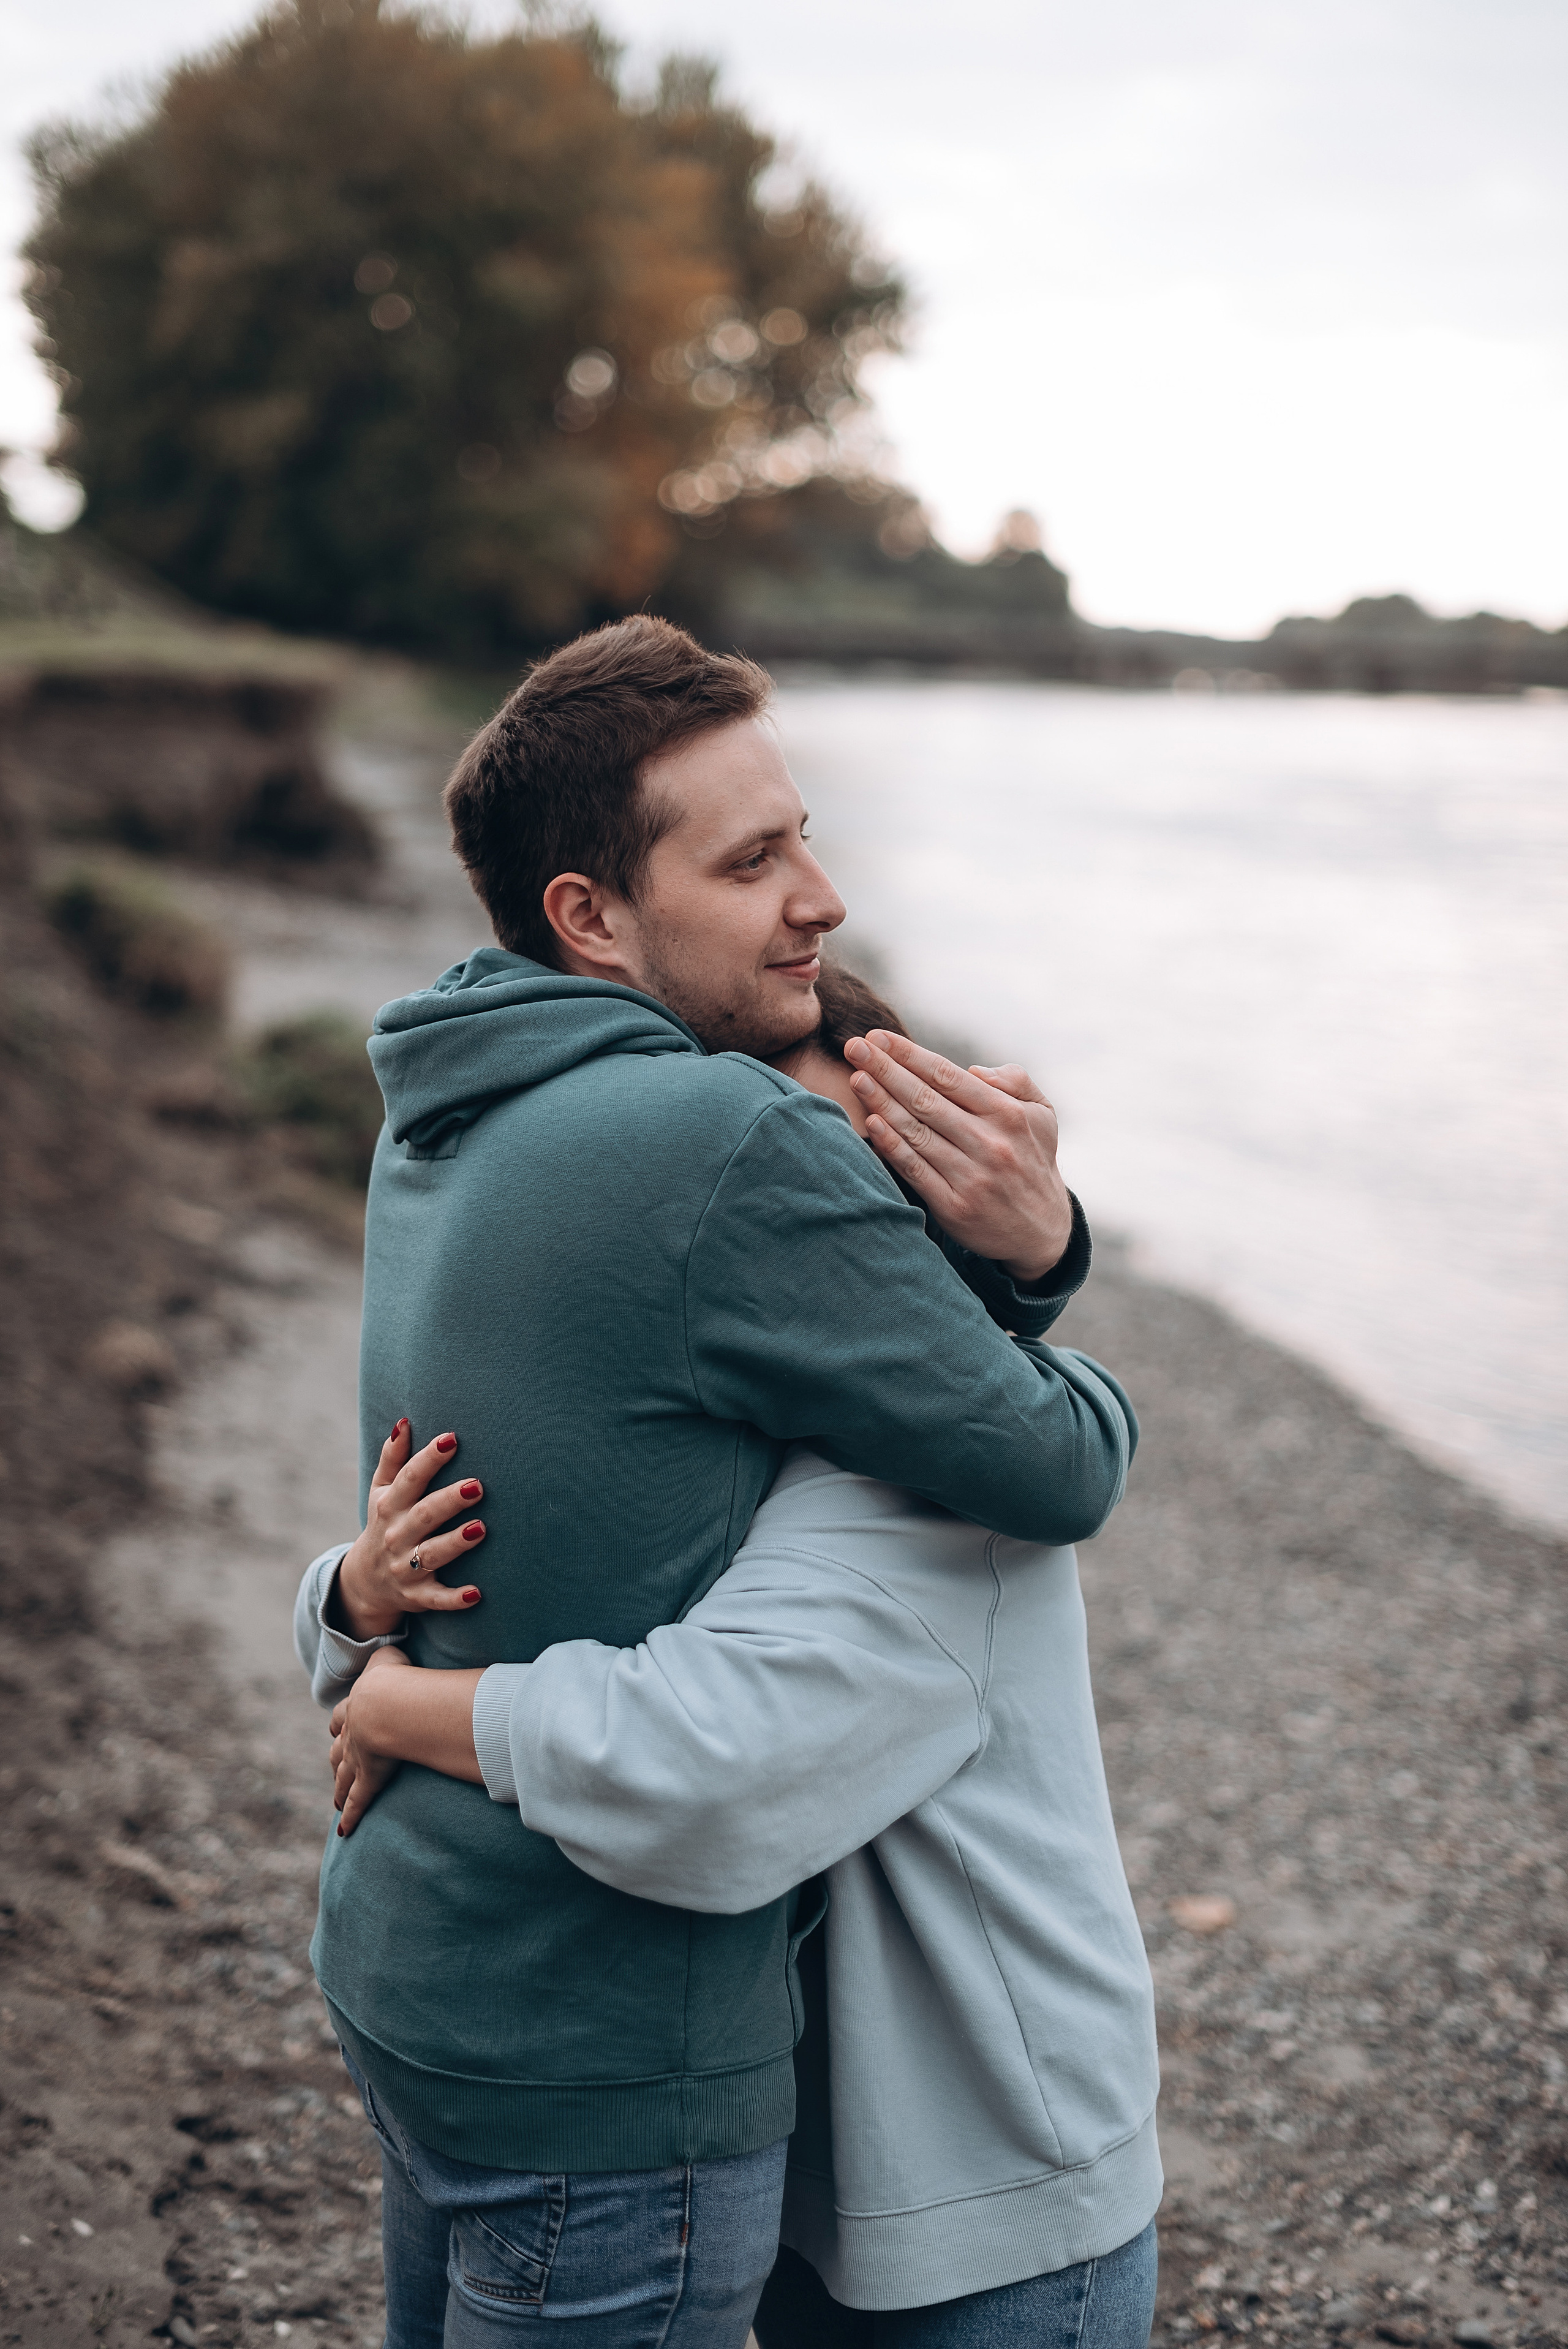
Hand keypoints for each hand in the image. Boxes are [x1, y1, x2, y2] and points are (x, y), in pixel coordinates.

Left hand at [330, 1647, 409, 1835]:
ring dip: (339, 1787)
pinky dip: (350, 1816)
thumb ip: (389, 1655)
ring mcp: (357, 1759)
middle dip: (337, 1757)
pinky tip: (344, 1830)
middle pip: (338, 1749)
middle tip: (335, 1767)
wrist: (388, 1704)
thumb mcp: (388, 1658)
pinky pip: (357, 1802)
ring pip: (343, 1777)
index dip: (340, 1724)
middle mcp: (351, 1734)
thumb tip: (392, 1647)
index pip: (342, 1718)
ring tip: (336, 1799)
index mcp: (355, 1707)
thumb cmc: (395, 1678)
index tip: (337, 1730)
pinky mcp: (368, 1779)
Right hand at [333, 1422, 487, 1640]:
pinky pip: (436, 1598)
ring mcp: (406, 1567)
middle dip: (450, 1500)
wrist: (365, 1581)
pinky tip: (476, 1594)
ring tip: (480, 1528)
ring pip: (432, 1554)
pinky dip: (454, 1599)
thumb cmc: (384, 1523)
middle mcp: (396, 1535)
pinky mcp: (417, 1595)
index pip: (409, 1479)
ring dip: (455, 1542)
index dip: (429, 1458)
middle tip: (478, 1485)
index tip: (451, 1438)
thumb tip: (404, 1421)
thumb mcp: (381, 1492)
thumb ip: (393, 1457)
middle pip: (425, 1514)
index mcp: (390, 1506)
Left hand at [843, 1032, 1072, 1283]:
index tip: (879, 1037)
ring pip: (916, 1132)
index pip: (948, 1076)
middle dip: (886, 1069)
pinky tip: (871, 1123)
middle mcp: (990, 1143)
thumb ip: (1016, 1081)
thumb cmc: (1033, 1160)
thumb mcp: (1043, 1115)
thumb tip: (974, 1069)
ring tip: (856, 1078)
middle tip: (854, 1047)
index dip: (910, 1054)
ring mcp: (971, 1176)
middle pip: (926, 1099)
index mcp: (1007, 1115)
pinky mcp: (955, 1206)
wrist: (1041, 1230)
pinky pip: (916, 1170)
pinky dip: (892, 1146)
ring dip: (881, 1102)